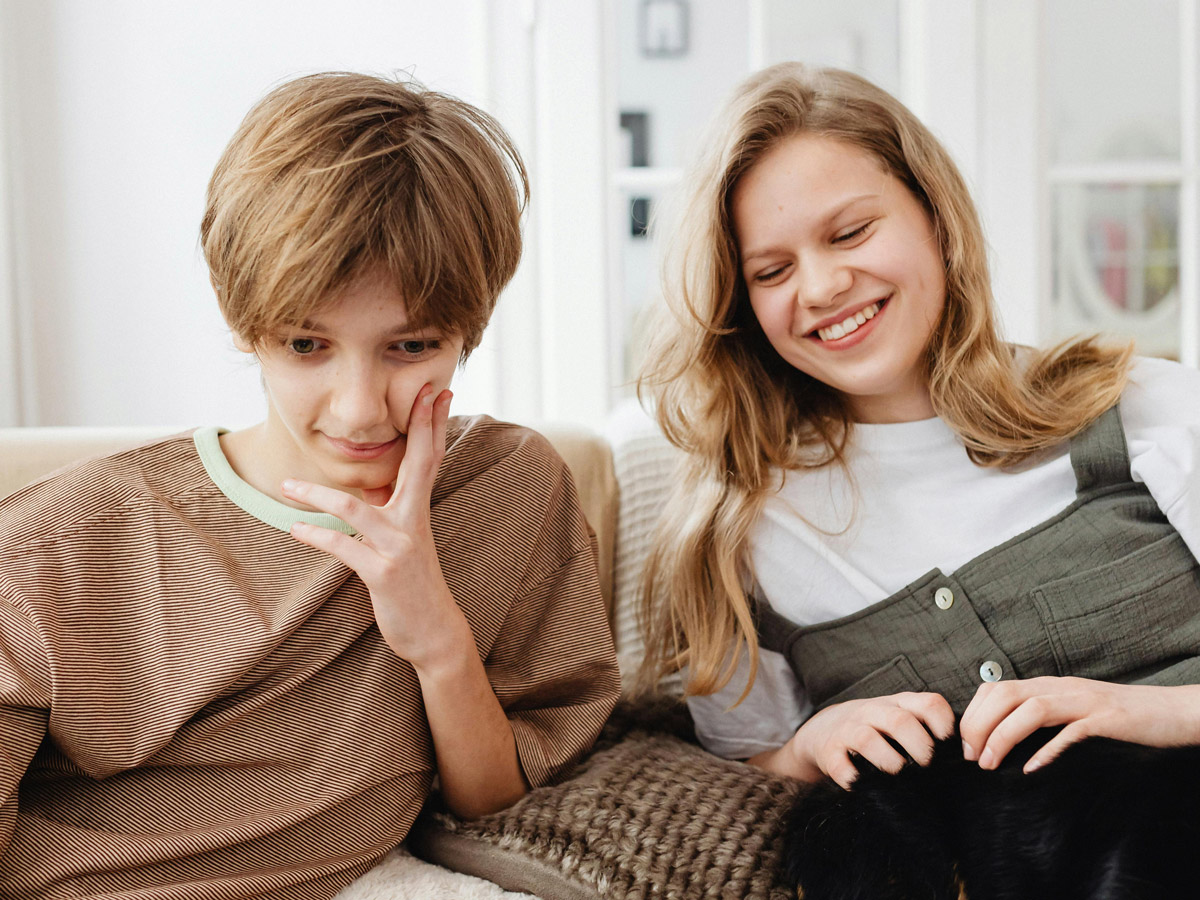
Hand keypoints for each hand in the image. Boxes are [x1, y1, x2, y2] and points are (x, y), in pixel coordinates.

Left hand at [281, 385, 467, 668]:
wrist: (433, 632)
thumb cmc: (414, 585)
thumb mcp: (405, 542)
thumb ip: (391, 511)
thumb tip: (371, 486)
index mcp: (418, 511)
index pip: (429, 457)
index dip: (433, 423)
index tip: (436, 390)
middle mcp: (413, 522)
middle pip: (419, 463)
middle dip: (419, 425)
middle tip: (420, 391)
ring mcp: (399, 547)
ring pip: (355, 508)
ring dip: (316, 496)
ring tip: (285, 486)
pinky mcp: (382, 573)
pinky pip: (342, 549)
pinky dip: (315, 537)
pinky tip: (295, 530)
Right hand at [782, 692, 954, 788]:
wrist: (824, 730)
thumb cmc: (877, 730)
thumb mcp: (900, 718)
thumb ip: (927, 729)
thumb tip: (967, 757)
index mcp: (897, 703)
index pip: (928, 703)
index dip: (944, 724)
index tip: (951, 748)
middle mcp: (872, 712)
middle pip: (899, 720)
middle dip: (920, 747)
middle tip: (929, 768)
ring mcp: (848, 730)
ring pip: (867, 738)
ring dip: (889, 762)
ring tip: (899, 776)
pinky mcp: (829, 751)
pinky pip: (840, 765)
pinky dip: (854, 778)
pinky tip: (865, 786)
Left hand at [960, 677, 1199, 772]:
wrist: (1173, 713)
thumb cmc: (1118, 720)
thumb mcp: (1071, 711)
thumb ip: (1040, 717)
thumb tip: (999, 740)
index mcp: (1049, 686)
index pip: (995, 688)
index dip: (973, 715)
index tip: (965, 746)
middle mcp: (1062, 688)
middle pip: (1004, 695)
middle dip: (979, 726)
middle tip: (972, 759)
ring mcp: (1085, 702)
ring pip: (1031, 708)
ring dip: (1003, 737)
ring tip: (990, 765)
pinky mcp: (1108, 720)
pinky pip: (1072, 731)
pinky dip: (1048, 750)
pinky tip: (1032, 769)